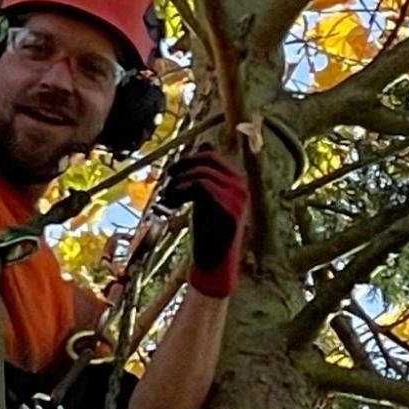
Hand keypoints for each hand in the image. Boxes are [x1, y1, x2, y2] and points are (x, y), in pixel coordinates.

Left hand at [162, 148, 248, 297]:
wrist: (214, 263)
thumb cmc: (208, 232)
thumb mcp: (205, 197)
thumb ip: (205, 174)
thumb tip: (205, 144)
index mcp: (236, 181)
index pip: (210, 156)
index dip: (187, 160)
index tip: (172, 172)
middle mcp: (241, 186)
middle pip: (205, 161)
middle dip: (181, 168)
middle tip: (167, 183)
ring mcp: (237, 198)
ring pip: (201, 174)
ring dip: (178, 183)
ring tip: (168, 198)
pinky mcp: (229, 210)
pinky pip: (201, 187)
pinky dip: (182, 191)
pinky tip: (172, 203)